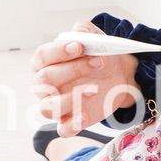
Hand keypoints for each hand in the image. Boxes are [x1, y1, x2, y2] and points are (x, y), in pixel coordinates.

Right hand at [31, 21, 139, 136]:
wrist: (118, 74)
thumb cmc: (98, 54)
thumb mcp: (94, 38)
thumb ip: (84, 31)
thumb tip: (78, 32)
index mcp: (45, 62)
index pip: (42, 57)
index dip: (59, 51)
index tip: (80, 47)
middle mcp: (45, 85)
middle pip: (46, 79)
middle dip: (73, 69)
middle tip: (99, 62)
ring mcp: (56, 105)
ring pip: (48, 108)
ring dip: (71, 98)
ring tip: (95, 88)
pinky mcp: (71, 121)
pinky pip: (63, 129)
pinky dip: (72, 125)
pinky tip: (85, 115)